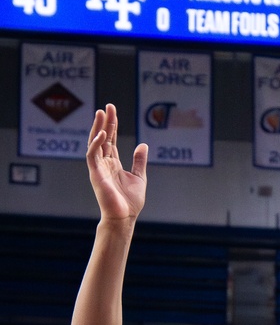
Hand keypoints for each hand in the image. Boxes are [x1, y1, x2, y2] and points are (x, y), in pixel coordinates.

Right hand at [86, 105, 146, 222]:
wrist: (124, 218)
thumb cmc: (130, 202)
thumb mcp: (139, 177)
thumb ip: (139, 161)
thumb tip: (143, 145)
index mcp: (113, 164)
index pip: (110, 140)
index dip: (111, 125)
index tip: (113, 111)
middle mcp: (104, 163)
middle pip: (102, 138)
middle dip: (105, 122)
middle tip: (108, 106)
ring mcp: (98, 168)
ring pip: (95, 143)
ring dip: (98, 128)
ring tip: (102, 113)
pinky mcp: (95, 174)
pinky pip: (92, 155)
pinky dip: (96, 144)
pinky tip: (103, 134)